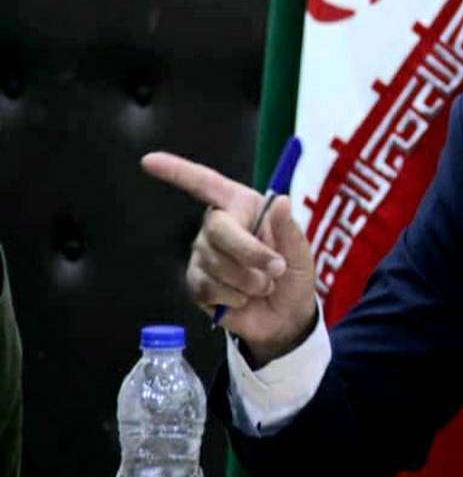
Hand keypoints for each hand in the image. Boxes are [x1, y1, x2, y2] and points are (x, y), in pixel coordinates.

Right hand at [141, 152, 317, 364]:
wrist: (286, 316)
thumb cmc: (293, 275)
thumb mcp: (300, 252)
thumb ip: (288, 229)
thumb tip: (281, 200)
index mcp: (243, 206)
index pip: (206, 184)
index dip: (178, 171)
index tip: (148, 160)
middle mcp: (218, 226)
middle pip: (218, 229)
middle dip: (250, 253)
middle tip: (277, 269)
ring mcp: (203, 255)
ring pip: (216, 264)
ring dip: (249, 281)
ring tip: (263, 286)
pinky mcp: (196, 283)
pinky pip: (208, 288)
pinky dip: (234, 297)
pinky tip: (243, 298)